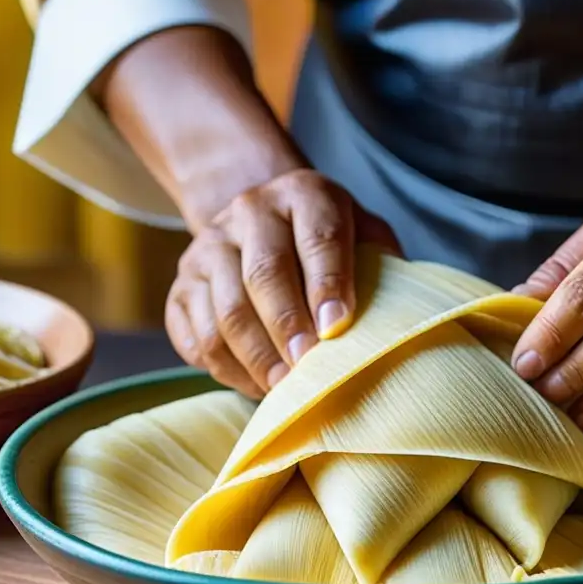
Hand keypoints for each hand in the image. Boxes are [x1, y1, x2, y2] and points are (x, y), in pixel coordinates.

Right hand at [165, 168, 399, 397]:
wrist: (259, 219)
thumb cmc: (326, 240)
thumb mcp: (362, 233)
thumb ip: (382, 264)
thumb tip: (401, 319)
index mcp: (305, 194)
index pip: (317, 237)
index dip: (328, 284)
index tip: (338, 328)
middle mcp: (250, 212)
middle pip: (263, 275)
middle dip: (287, 327)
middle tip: (307, 368)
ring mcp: (207, 248)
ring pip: (224, 311)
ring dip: (256, 357)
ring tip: (284, 389)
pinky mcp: (181, 285)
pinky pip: (194, 336)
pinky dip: (225, 368)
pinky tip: (256, 383)